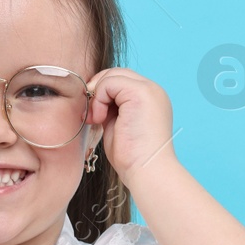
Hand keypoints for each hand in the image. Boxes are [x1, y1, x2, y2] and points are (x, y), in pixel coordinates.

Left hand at [85, 67, 178, 183]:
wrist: (147, 172)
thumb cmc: (131, 157)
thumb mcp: (117, 125)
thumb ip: (109, 107)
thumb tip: (91, 96)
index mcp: (150, 98)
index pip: (121, 80)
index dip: (102, 92)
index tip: (94, 115)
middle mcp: (153, 90)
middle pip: (116, 73)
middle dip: (97, 90)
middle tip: (91, 115)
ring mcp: (149, 90)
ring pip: (112, 75)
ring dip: (97, 96)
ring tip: (97, 119)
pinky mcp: (140, 93)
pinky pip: (109, 82)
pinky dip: (99, 98)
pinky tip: (100, 118)